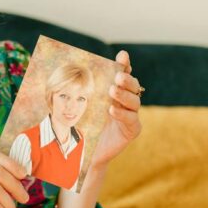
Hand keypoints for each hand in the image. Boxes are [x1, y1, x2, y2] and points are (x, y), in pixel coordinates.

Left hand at [88, 50, 142, 170]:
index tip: (122, 56)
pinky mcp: (133, 130)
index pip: (125, 75)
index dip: (125, 65)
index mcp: (118, 92)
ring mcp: (132, 115)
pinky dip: (123, 114)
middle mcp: (128, 101)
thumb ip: (85, 88)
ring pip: (135, 102)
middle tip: (117, 77)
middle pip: (134, 86)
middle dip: (127, 80)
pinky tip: (112, 110)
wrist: (89, 152)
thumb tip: (71, 65)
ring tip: (112, 91)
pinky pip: (132, 119)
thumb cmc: (87, 125)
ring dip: (124, 95)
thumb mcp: (86, 104)